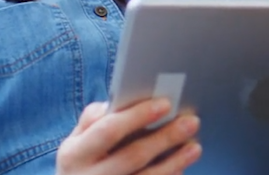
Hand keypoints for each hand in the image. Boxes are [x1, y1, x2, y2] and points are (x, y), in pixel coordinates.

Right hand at [56, 99, 201, 174]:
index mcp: (74, 154)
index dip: (138, 116)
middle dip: (165, 137)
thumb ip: (93, 120)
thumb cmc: (79, 163)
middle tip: (191, 121)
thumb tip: (119, 101)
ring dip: (174, 162)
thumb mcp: (75, 142)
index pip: (109, 130)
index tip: (165, 103)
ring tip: (194, 147)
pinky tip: (180, 168)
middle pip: (133, 156)